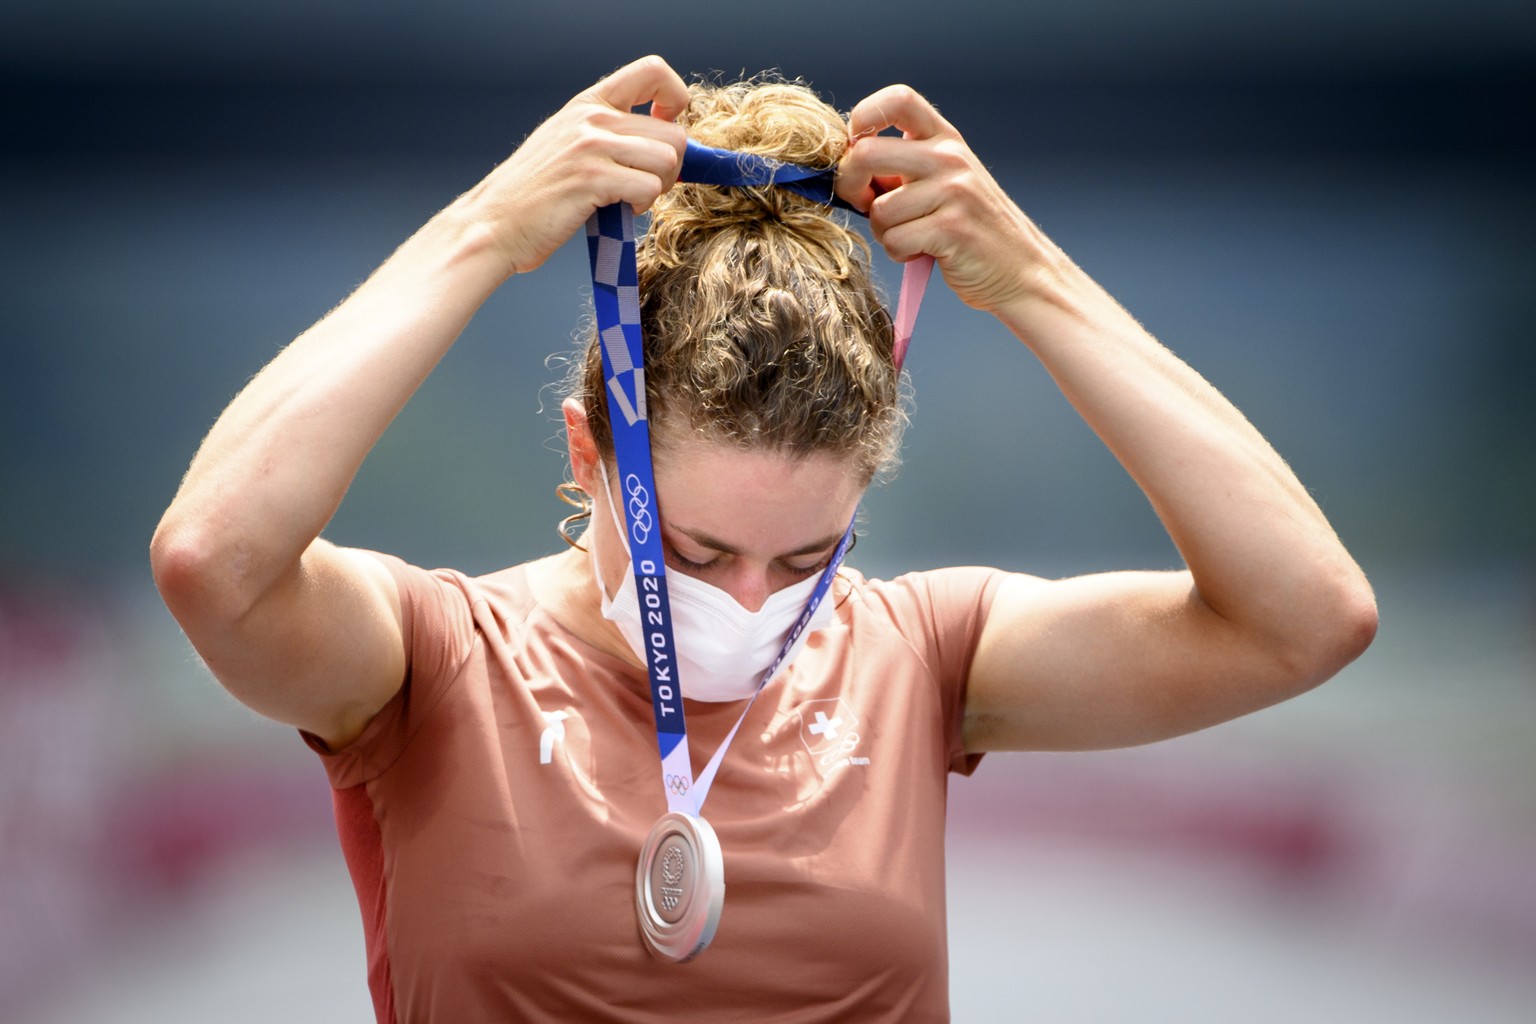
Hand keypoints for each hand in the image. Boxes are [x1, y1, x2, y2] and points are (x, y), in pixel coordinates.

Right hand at [465, 55, 689, 274]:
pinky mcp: (592, 178)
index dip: (675, 99)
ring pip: (667, 159)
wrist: (495, 223)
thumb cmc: (537, 193)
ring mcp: (591, 145)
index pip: (653, 71)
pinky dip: (641, 206)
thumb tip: (670, 145)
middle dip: (671, 167)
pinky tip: (617, 210)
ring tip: (628, 198)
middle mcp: (591, 117)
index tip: (664, 126)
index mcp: (589, 103)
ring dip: (657, 187)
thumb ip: (612, 134)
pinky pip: (649, 187)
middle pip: (673, 132)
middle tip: (644, 185)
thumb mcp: (570, 144)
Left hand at [837, 86, 1047, 314]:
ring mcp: (953, 191)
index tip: (858, 149)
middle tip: (864, 204)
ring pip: (878, 209)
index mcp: (945, 138)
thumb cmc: (968, 227)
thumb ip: (900, 166)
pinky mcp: (952, 229)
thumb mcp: (941, 180)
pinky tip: (922, 252)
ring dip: (883, 232)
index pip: (898, 98)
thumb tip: (844, 163)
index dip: (863, 118)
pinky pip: (894, 240)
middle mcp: (950, 157)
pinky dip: (899, 254)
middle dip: (850, 185)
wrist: (1020, 268)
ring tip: (911, 236)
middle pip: (866, 153)